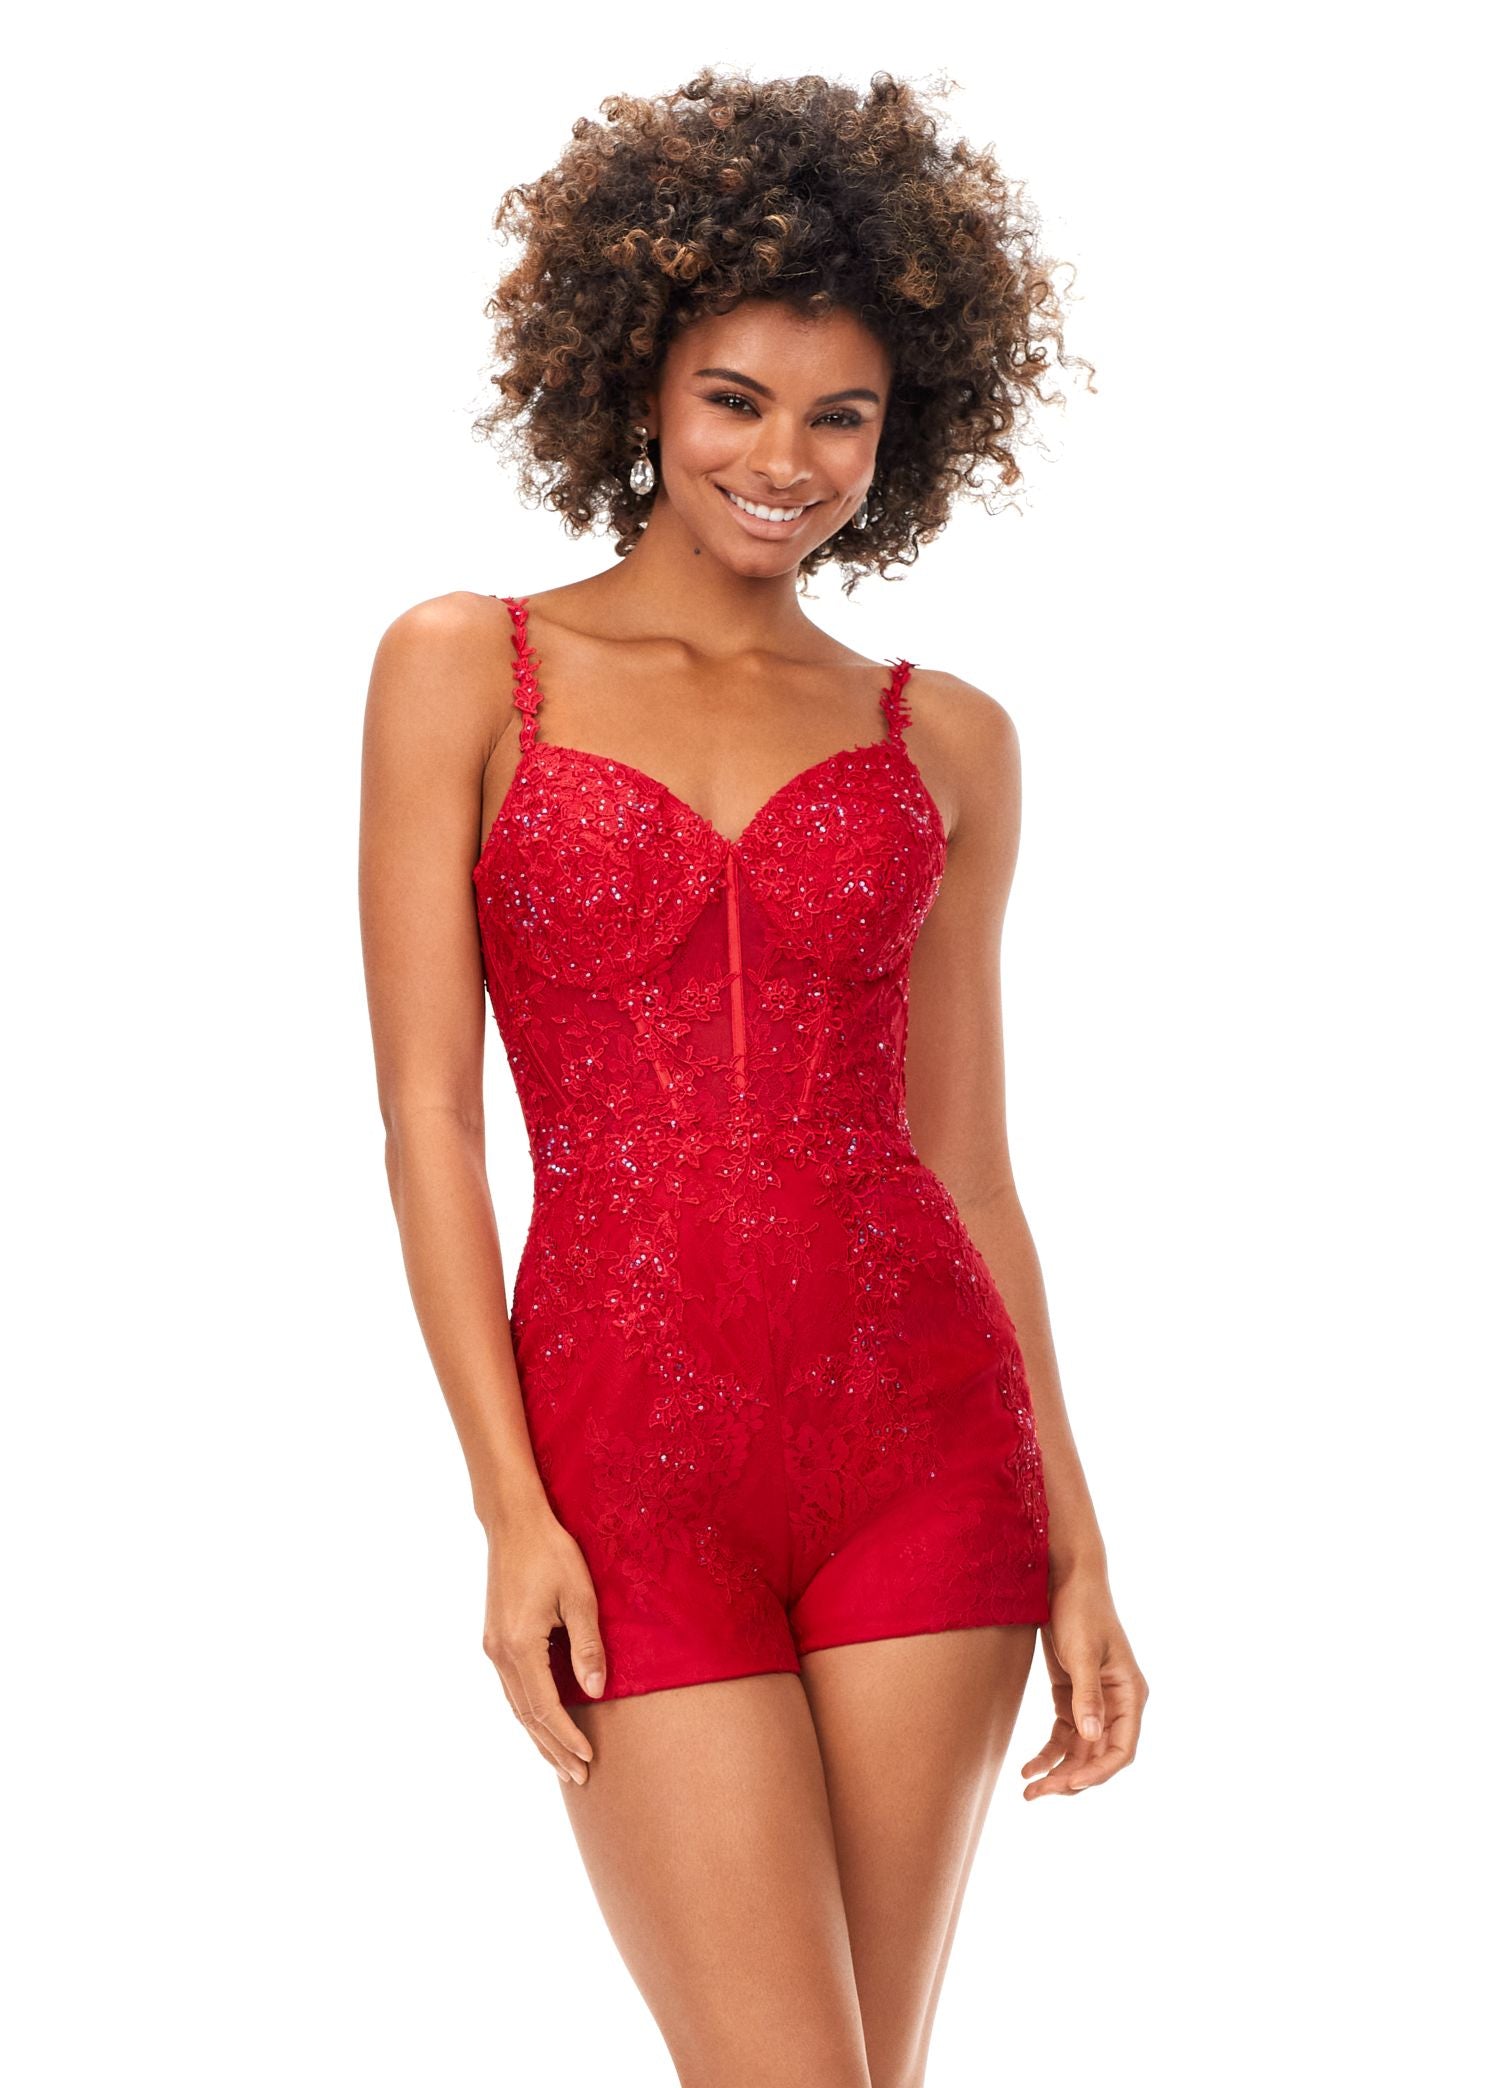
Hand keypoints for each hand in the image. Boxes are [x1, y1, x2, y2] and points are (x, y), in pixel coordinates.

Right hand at [480, 1505, 607, 1785]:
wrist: (513, 1522)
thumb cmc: (552, 1552)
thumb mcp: (580, 1595)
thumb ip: (587, 1645)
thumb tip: (596, 1692)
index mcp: (520, 1644)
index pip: (545, 1708)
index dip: (567, 1737)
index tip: (589, 1760)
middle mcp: (500, 1652)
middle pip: (527, 1716)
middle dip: (553, 1749)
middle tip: (579, 1778)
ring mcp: (493, 1647)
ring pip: (516, 1706)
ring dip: (539, 1736)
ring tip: (562, 1764)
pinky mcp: (495, 1639)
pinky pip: (513, 1689)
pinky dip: (529, 1713)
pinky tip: (543, 1724)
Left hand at [1020, 1571, 1147, 1799]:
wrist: (1063, 1578)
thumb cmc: (1081, 1610)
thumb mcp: (1083, 1652)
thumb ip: (1087, 1694)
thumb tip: (1091, 1737)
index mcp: (1130, 1695)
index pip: (1122, 1749)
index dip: (1099, 1772)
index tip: (1071, 1784)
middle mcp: (1116, 1703)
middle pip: (1098, 1756)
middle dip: (1072, 1778)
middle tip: (1040, 1795)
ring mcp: (1094, 1701)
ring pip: (1079, 1751)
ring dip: (1057, 1772)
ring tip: (1029, 1792)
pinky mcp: (1071, 1695)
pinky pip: (1063, 1735)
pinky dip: (1048, 1753)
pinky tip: (1028, 1769)